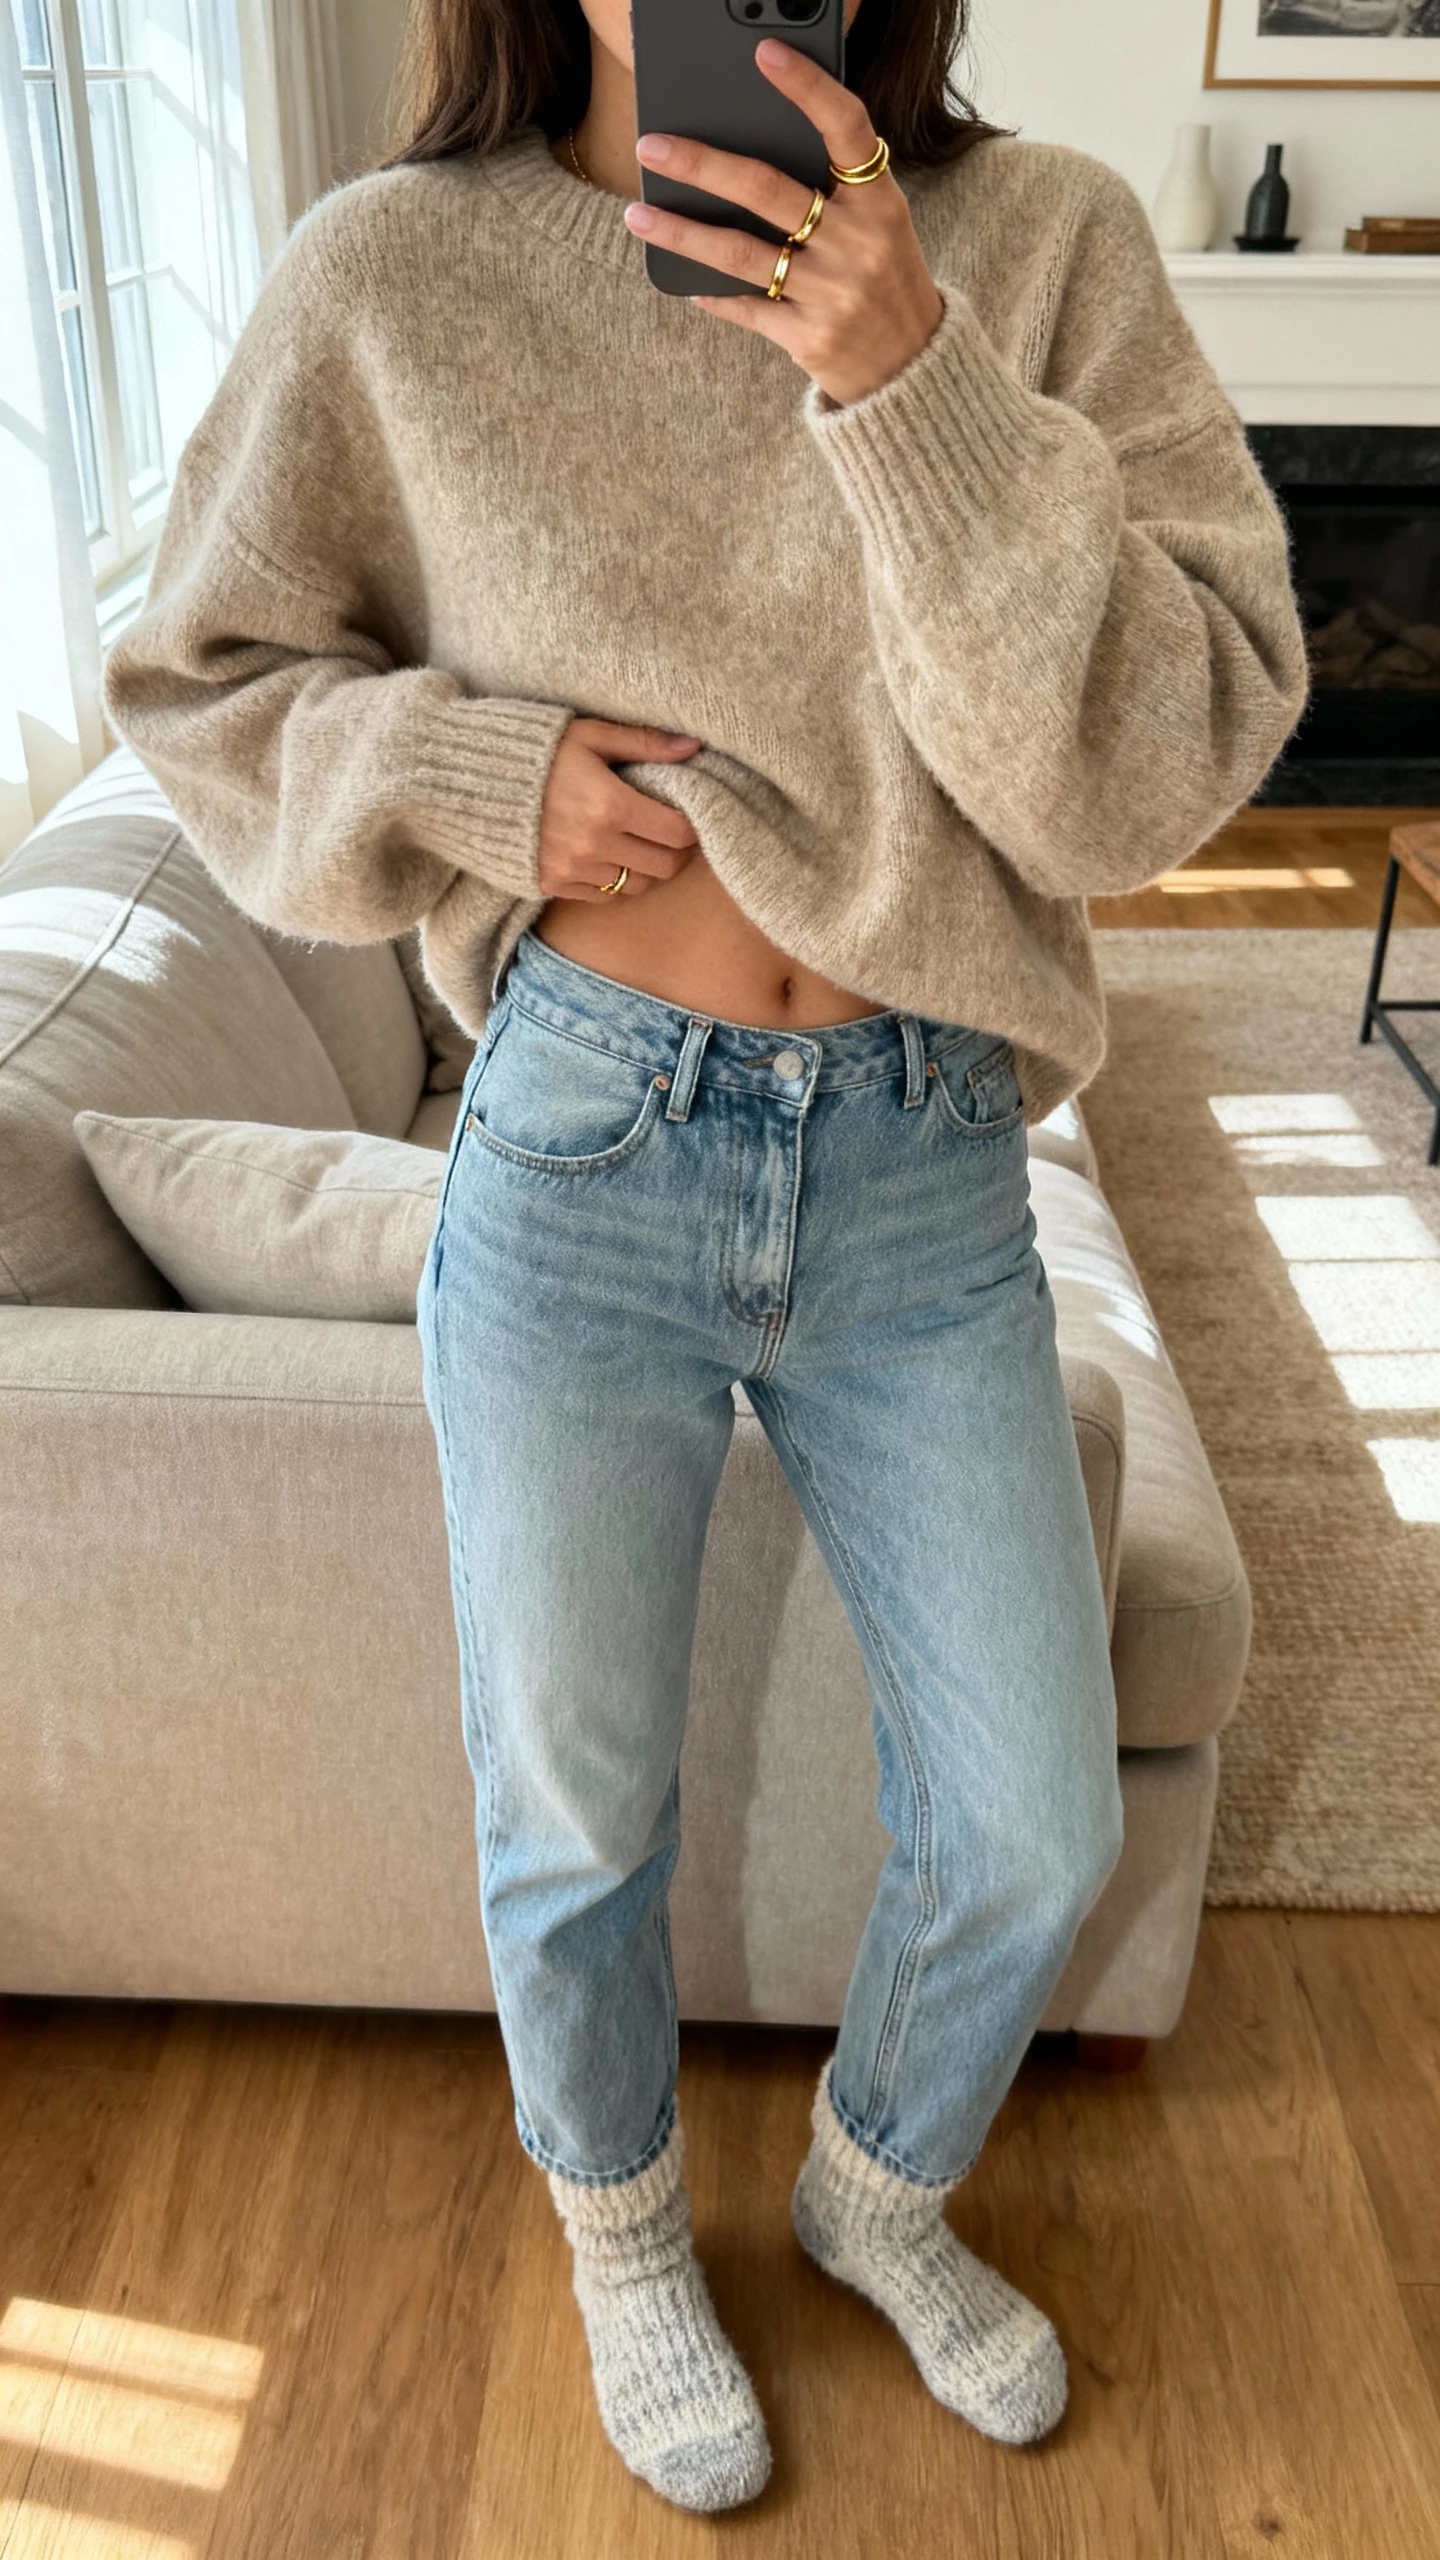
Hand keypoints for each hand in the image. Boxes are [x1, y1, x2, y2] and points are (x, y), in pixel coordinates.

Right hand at [537, 717, 703, 900]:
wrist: (469, 781)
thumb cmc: (535, 751)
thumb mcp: (589, 735)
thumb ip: (643, 742)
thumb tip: (692, 746)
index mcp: (611, 805)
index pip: (677, 833)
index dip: (692, 827)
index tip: (688, 816)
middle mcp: (596, 845)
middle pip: (664, 866)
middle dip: (675, 852)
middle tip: (670, 833)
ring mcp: (573, 870)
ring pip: (637, 886)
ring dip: (646, 868)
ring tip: (640, 844)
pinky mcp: (553, 885)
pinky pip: (604, 897)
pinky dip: (615, 883)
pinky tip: (609, 857)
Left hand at [625, 37, 944, 409]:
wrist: (914, 367)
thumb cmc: (885, 279)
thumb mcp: (881, 224)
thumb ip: (835, 188)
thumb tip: (747, 150)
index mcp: (881, 202)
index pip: (847, 129)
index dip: (808, 88)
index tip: (765, 53)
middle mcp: (857, 243)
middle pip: (767, 190)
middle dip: (703, 165)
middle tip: (651, 147)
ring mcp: (832, 293)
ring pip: (741, 253)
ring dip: (683, 232)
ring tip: (638, 214)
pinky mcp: (809, 338)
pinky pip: (747, 309)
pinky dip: (712, 293)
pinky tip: (682, 280)